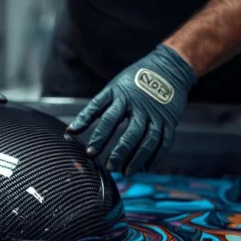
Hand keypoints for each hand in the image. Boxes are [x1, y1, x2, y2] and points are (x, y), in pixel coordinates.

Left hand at [67, 44, 196, 175]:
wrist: (168, 68)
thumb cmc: (132, 81)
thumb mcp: (111, 90)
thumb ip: (91, 111)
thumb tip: (70, 131)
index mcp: (123, 97)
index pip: (109, 119)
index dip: (99, 137)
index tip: (90, 153)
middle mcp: (141, 106)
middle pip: (131, 133)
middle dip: (119, 152)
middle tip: (109, 167)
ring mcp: (157, 114)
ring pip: (149, 140)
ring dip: (138, 158)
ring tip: (126, 172)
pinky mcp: (170, 120)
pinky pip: (165, 141)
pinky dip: (156, 156)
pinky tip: (146, 168)